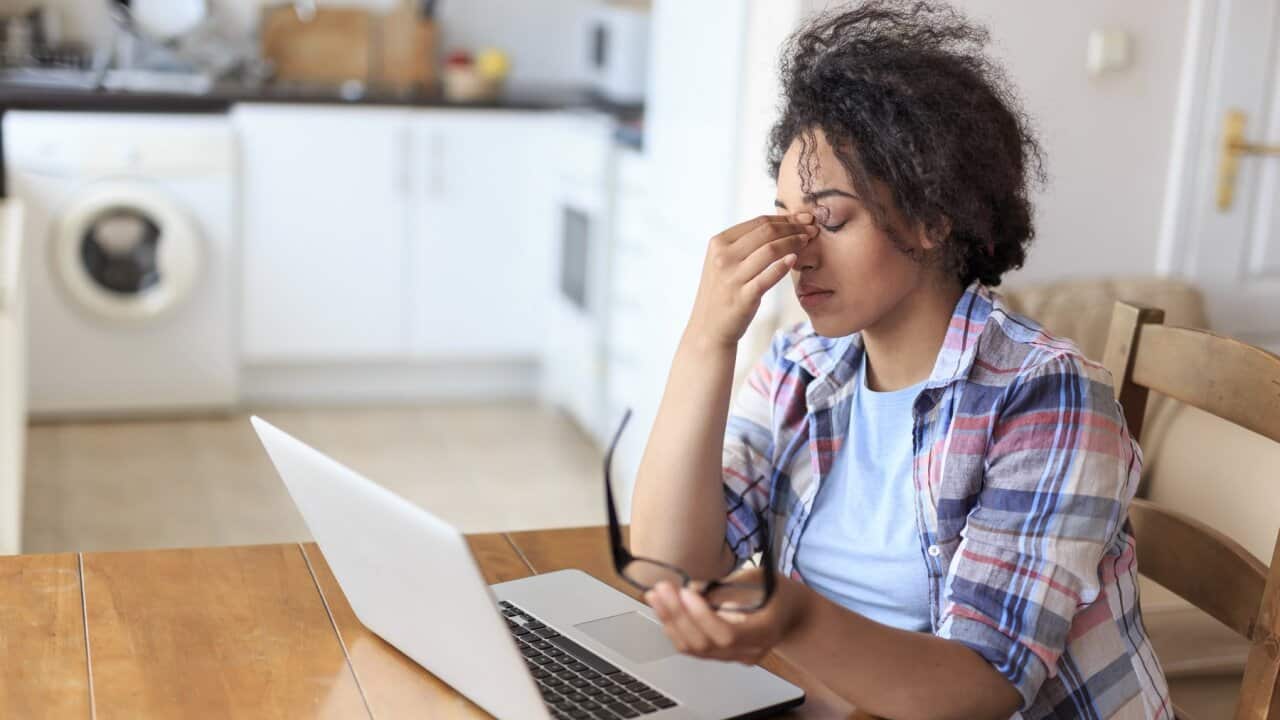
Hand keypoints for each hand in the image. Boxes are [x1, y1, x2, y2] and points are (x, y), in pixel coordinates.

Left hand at [643, 567, 812, 665]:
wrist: (791, 614)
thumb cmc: (777, 592)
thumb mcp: (759, 578)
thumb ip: (727, 586)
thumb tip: (692, 588)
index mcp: (764, 632)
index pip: (727, 634)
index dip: (702, 615)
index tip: (686, 591)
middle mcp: (748, 651)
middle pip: (705, 643)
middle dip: (678, 614)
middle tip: (662, 588)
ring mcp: (734, 657)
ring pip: (694, 648)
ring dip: (670, 621)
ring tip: (655, 595)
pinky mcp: (721, 655)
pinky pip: (693, 648)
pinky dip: (675, 627)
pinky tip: (663, 608)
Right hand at [685, 214, 816, 348]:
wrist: (709, 328)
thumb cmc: (723, 292)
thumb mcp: (724, 262)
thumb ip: (744, 244)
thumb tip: (779, 224)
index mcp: (718, 243)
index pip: (758, 222)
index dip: (785, 218)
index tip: (804, 218)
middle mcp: (723, 257)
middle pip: (766, 232)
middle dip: (794, 227)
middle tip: (812, 228)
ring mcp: (732, 277)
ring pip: (770, 250)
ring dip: (794, 242)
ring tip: (808, 241)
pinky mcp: (743, 297)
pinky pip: (768, 277)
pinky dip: (783, 266)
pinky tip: (795, 259)